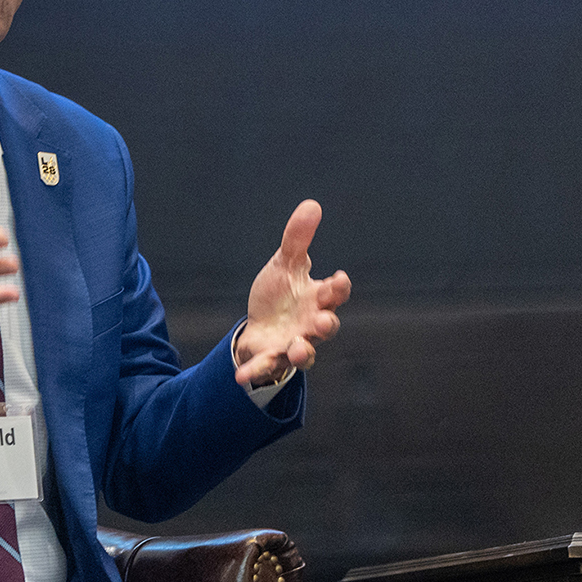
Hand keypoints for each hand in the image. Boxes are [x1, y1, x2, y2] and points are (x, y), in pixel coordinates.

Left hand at [231, 200, 350, 387]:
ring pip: (305, 353)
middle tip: (325, 321)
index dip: (339, 287)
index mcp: (317, 298)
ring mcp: (294, 343)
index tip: (340, 278)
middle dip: (328, 324)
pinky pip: (267, 367)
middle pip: (327, 326)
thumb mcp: (286, 264)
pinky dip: (256, 372)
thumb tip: (311, 205)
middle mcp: (311, 324)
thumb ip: (297, 239)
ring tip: (298, 348)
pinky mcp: (273, 358)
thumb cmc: (281, 292)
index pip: (335, 293)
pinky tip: (240, 377)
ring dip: (303, 352)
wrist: (261, 322)